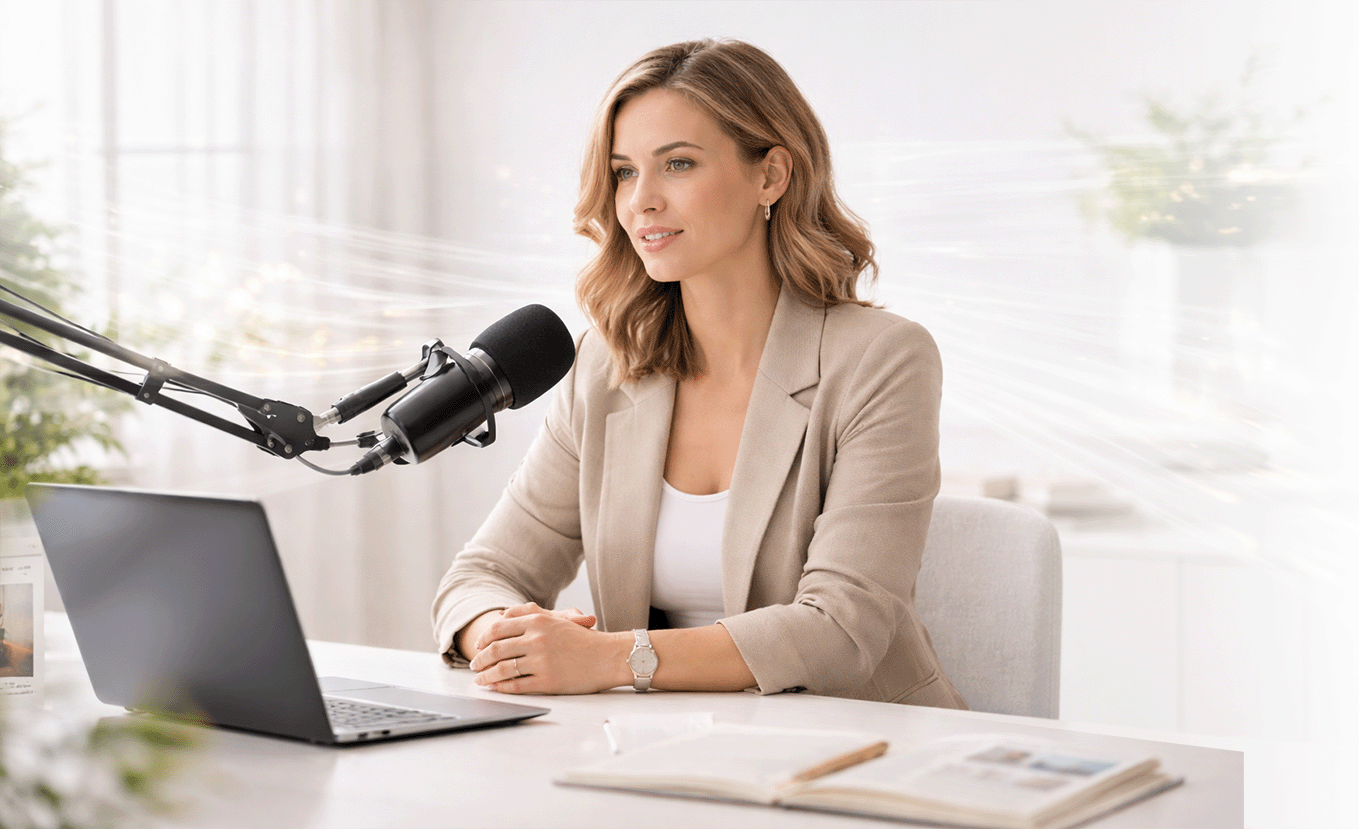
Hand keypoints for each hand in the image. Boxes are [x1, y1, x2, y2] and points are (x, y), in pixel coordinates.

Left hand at [468, 602, 627, 694]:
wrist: (608, 656)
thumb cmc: (584, 639)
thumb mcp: (557, 619)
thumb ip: (530, 615)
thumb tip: (501, 617)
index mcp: (538, 621)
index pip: (498, 628)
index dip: (484, 639)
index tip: (478, 646)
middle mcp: (537, 639)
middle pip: (496, 650)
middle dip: (480, 659)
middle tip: (474, 665)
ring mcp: (541, 661)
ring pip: (502, 669)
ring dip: (487, 676)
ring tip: (480, 679)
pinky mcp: (547, 681)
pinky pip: (516, 686)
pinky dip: (501, 688)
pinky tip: (496, 688)